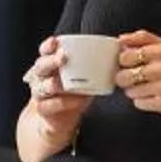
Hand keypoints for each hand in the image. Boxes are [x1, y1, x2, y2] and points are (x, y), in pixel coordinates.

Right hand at [21, 36, 89, 152]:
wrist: (59, 120)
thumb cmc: (73, 94)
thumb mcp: (82, 78)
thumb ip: (92, 66)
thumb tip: (120, 51)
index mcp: (50, 66)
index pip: (44, 52)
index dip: (48, 46)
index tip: (55, 42)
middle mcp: (41, 78)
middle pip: (41, 67)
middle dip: (51, 61)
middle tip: (63, 58)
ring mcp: (40, 94)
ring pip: (42, 87)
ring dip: (52, 84)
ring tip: (61, 84)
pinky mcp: (44, 109)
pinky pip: (51, 104)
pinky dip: (64, 102)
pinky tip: (77, 100)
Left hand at [114, 30, 160, 118]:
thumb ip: (144, 40)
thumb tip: (120, 39)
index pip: (125, 55)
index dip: (123, 61)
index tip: (130, 63)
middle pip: (123, 75)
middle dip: (125, 77)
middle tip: (136, 77)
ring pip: (129, 91)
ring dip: (134, 90)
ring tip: (149, 87)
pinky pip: (138, 103)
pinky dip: (143, 101)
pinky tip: (156, 96)